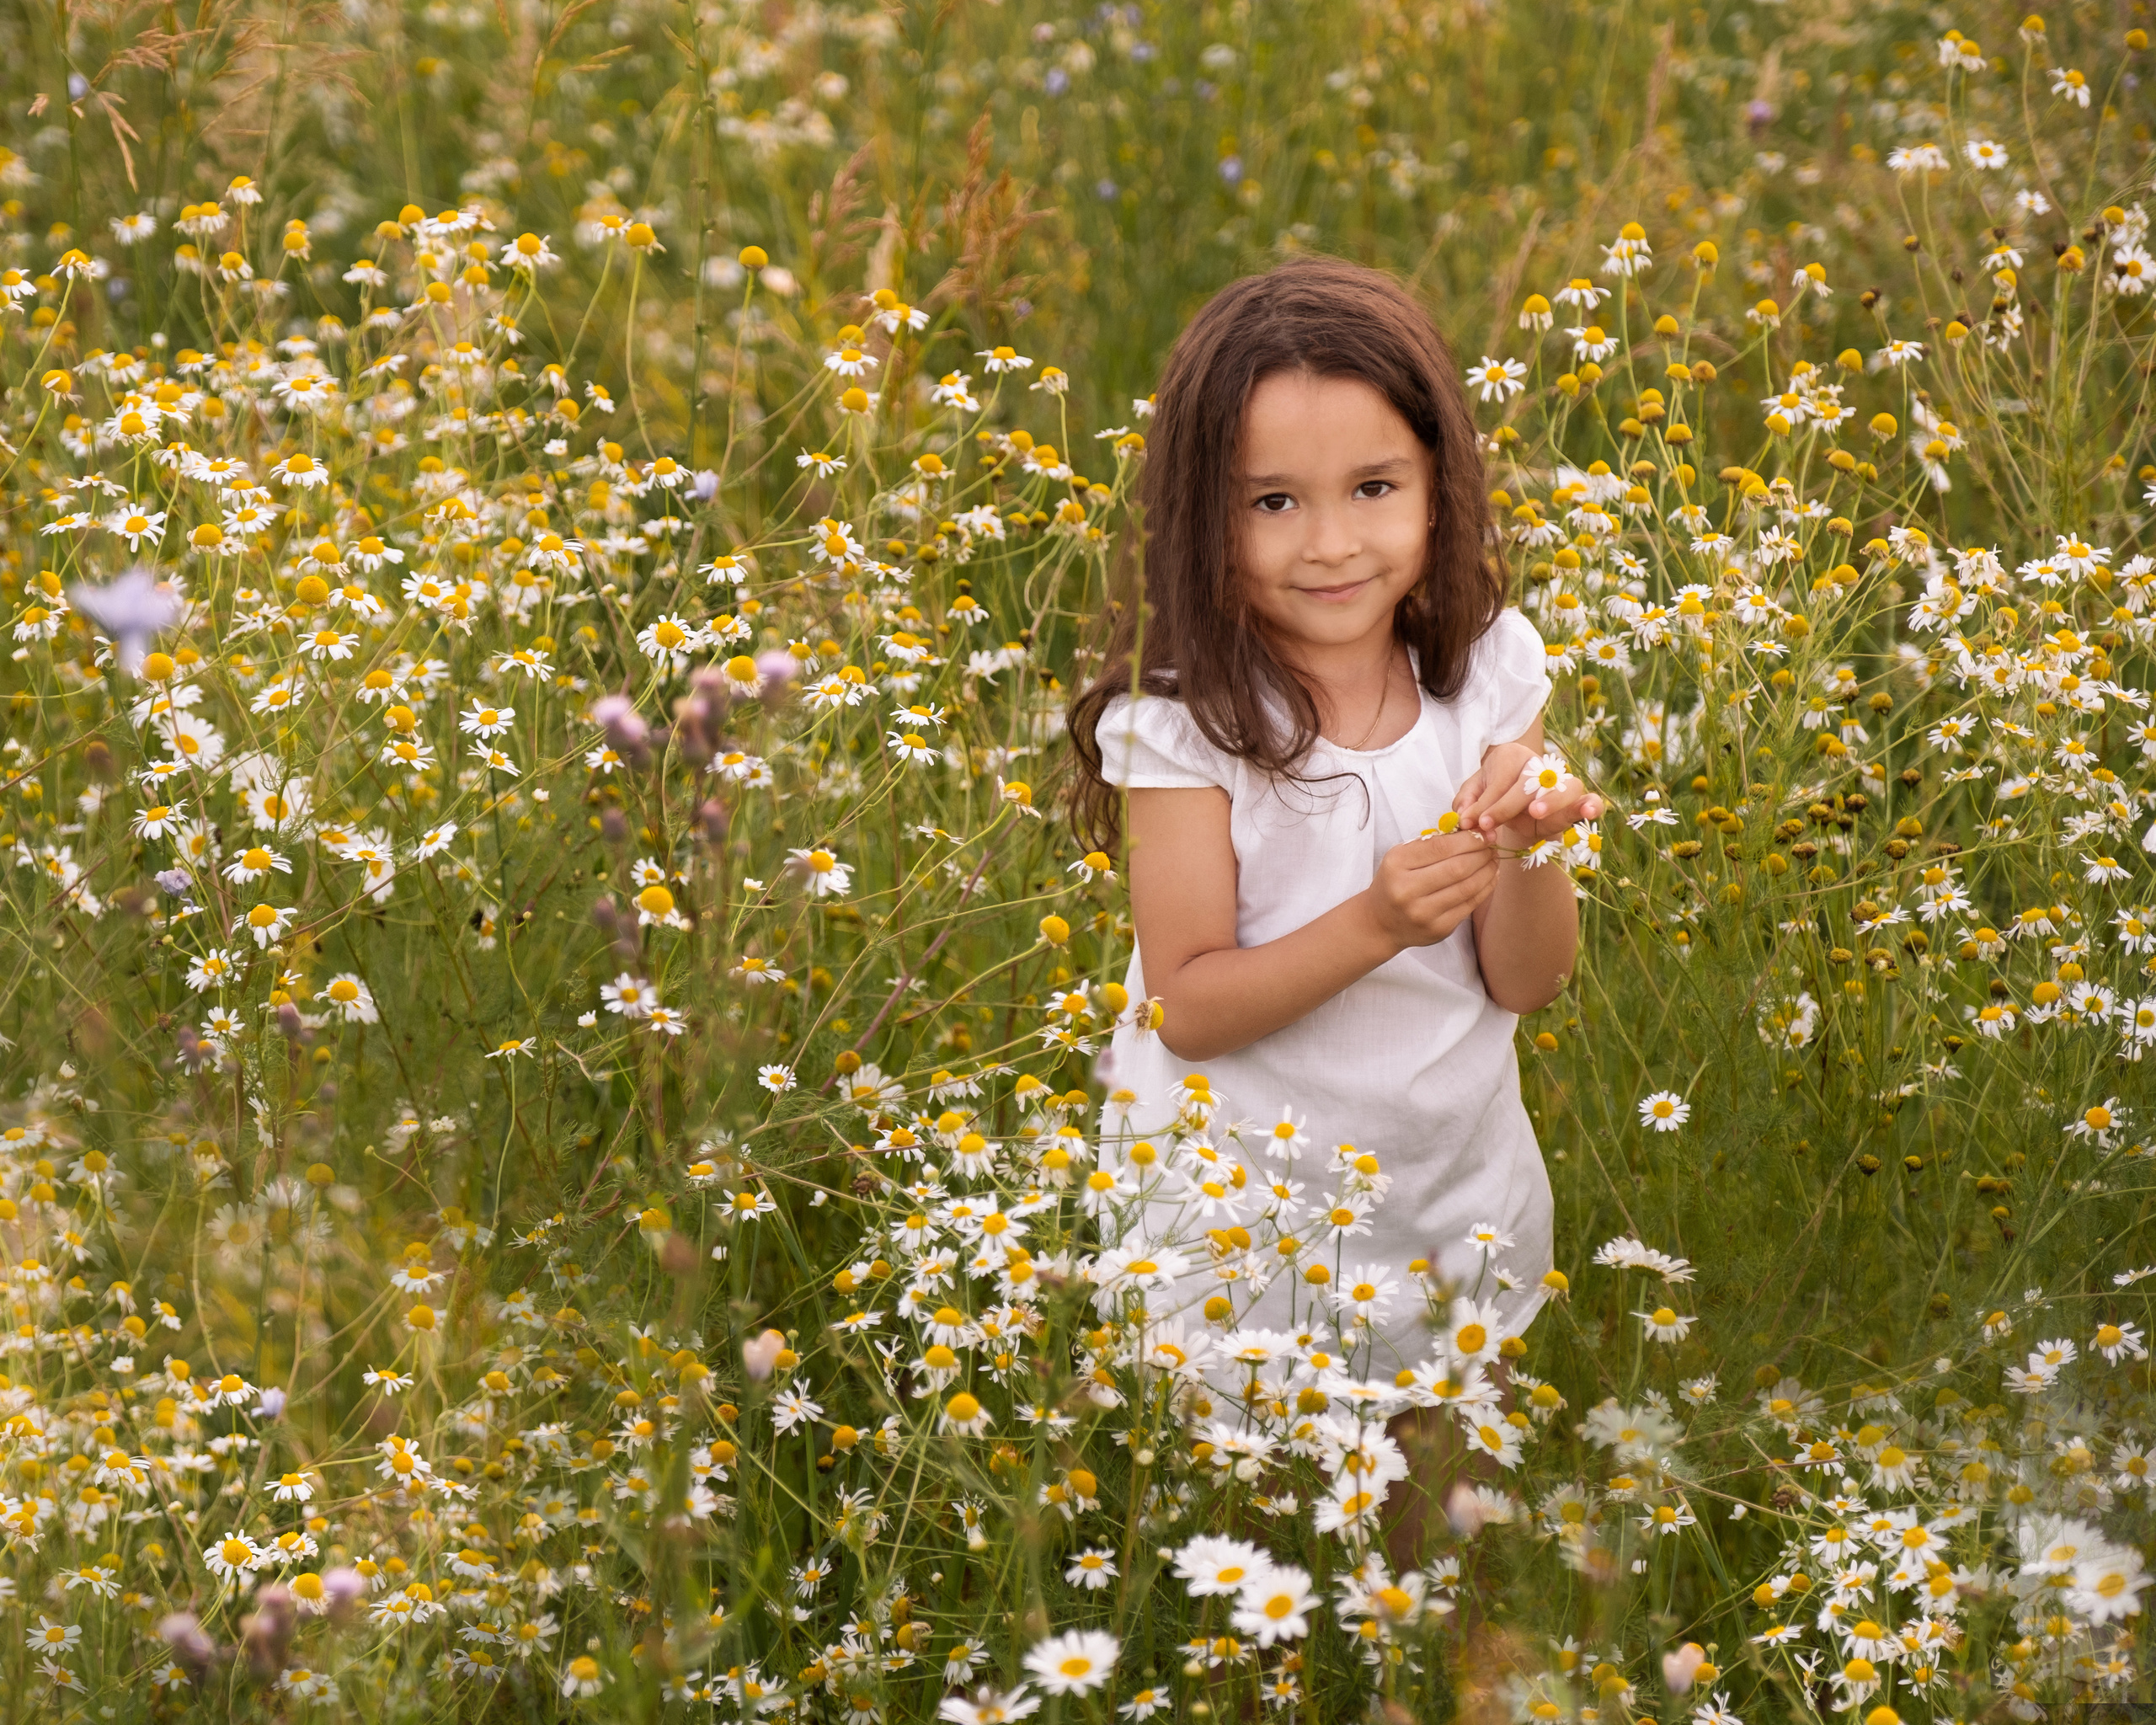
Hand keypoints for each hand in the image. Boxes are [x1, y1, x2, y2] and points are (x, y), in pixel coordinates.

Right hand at [1362, 829, 1499, 951]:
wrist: (1381, 923)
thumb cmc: (1395, 882)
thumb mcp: (1402, 857)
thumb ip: (1432, 843)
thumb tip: (1473, 831)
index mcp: (1397, 864)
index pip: (1441, 846)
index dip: (1469, 838)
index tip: (1483, 833)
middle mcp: (1407, 890)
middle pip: (1458, 867)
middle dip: (1482, 853)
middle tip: (1492, 845)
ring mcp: (1423, 912)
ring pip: (1468, 887)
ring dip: (1488, 870)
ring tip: (1493, 860)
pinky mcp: (1439, 929)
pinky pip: (1470, 905)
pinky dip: (1485, 888)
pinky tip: (1490, 877)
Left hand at [1456, 742, 1605, 846]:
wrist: (1515, 808)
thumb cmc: (1494, 795)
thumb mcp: (1474, 795)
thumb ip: (1468, 803)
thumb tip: (1465, 817)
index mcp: (1512, 755)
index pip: (1501, 779)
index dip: (1487, 803)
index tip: (1475, 823)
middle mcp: (1540, 764)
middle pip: (1529, 781)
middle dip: (1506, 805)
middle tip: (1489, 823)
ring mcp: (1561, 781)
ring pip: (1563, 786)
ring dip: (1550, 801)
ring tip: (1535, 813)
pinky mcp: (1577, 800)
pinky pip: (1590, 799)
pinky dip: (1591, 805)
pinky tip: (1589, 812)